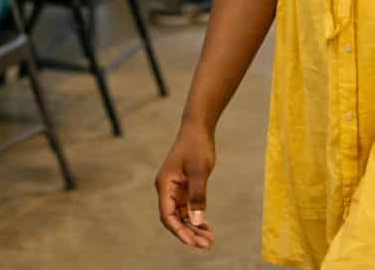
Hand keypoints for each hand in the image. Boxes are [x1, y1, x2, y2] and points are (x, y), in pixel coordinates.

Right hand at [155, 120, 216, 250]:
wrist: (198, 129)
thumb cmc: (197, 147)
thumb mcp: (199, 172)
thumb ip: (197, 196)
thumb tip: (196, 221)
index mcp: (164, 185)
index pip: (167, 215)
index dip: (179, 231)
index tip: (192, 242)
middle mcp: (167, 189)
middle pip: (174, 219)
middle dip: (188, 233)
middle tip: (206, 245)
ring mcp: (175, 189)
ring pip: (181, 216)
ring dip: (194, 228)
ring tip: (209, 240)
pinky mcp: (184, 188)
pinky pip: (188, 209)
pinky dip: (197, 218)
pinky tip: (207, 228)